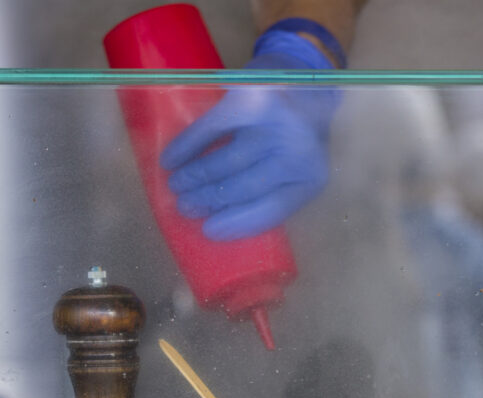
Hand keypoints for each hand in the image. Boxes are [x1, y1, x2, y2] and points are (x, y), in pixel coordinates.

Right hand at [159, 34, 338, 240]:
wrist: (303, 81)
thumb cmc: (292, 138)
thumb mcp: (292, 169)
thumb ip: (268, 192)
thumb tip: (219, 222)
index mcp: (311, 177)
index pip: (273, 208)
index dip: (238, 223)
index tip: (209, 231)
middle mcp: (298, 152)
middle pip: (245, 186)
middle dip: (209, 199)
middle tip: (184, 206)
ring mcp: (276, 125)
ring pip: (226, 161)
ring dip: (195, 176)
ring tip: (176, 185)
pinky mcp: (252, 99)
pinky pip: (211, 128)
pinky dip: (188, 145)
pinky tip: (171, 159)